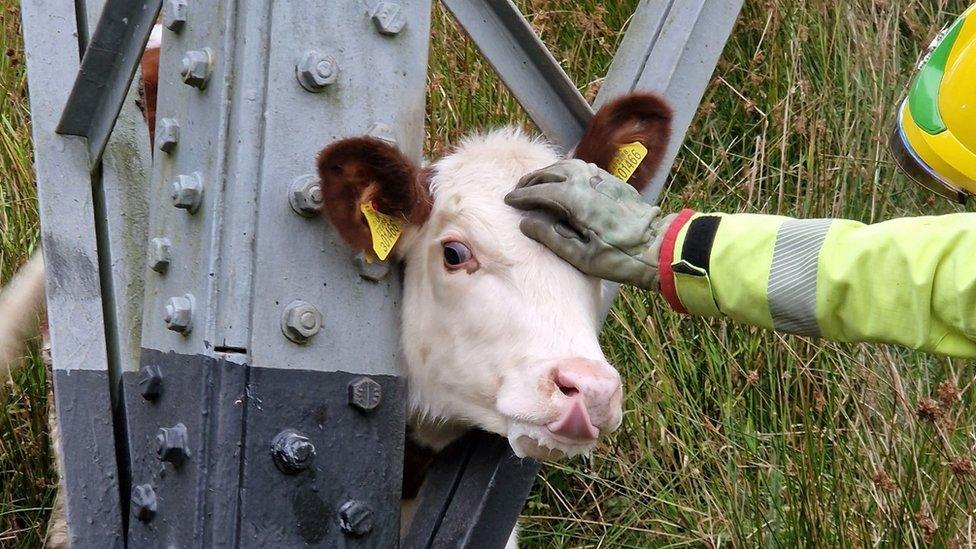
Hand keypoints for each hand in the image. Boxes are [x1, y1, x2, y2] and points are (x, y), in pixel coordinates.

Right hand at [505, 159, 674, 289]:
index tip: (508, 200)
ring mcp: (602, 178)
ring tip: (537, 181)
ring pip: (568, 165)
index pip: (539, 191)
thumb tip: (526, 223)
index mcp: (575, 198)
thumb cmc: (619, 257)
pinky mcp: (613, 182)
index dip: (521, 196)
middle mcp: (587, 181)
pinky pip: (583, 168)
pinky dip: (567, 170)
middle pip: (551, 172)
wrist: (658, 246)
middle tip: (518, 189)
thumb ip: (550, 236)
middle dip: (532, 179)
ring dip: (549, 171)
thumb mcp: (580, 256)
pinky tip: (565, 179)